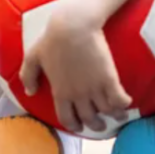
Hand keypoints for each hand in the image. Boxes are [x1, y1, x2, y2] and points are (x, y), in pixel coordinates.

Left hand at [19, 9, 131, 133]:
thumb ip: (28, 76)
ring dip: (114, 116)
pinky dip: (124, 104)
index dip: (74, 126)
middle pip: (90, 119)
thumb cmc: (52, 39)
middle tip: (100, 125)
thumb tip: (30, 91)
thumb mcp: (33, 57)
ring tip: (118, 115)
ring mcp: (95, 88)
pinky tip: (126, 102)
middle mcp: (78, 95)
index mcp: (60, 93)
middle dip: (96, 125)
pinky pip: (120, 100)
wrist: (74, 26)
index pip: (67, 119)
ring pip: (107, 112)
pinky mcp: (110, 79)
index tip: (79, 127)